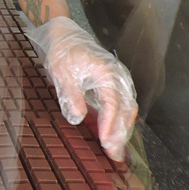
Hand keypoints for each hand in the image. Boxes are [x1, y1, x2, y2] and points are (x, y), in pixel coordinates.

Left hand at [27, 17, 137, 160]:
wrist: (64, 34)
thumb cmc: (63, 52)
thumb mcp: (61, 73)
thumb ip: (71, 95)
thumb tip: (78, 118)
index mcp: (107, 72)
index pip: (113, 104)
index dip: (110, 124)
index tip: (104, 141)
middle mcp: (118, 77)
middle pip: (125, 110)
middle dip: (120, 133)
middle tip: (113, 154)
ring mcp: (118, 80)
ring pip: (127, 110)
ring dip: (122, 130)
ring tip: (115, 151)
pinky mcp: (114, 85)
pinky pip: (122, 106)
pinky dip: (119, 122)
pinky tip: (113, 136)